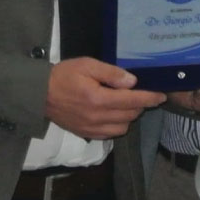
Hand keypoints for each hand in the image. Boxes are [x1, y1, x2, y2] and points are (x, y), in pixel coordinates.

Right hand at [45, 58, 166, 139]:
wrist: (38, 94)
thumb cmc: (63, 75)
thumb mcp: (87, 65)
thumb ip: (111, 73)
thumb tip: (132, 82)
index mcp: (99, 99)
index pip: (132, 100)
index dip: (150, 98)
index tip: (161, 95)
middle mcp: (98, 117)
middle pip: (131, 115)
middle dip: (141, 104)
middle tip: (141, 94)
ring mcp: (92, 129)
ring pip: (123, 128)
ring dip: (130, 116)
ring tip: (126, 103)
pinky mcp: (87, 134)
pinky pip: (111, 134)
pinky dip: (118, 125)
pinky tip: (114, 114)